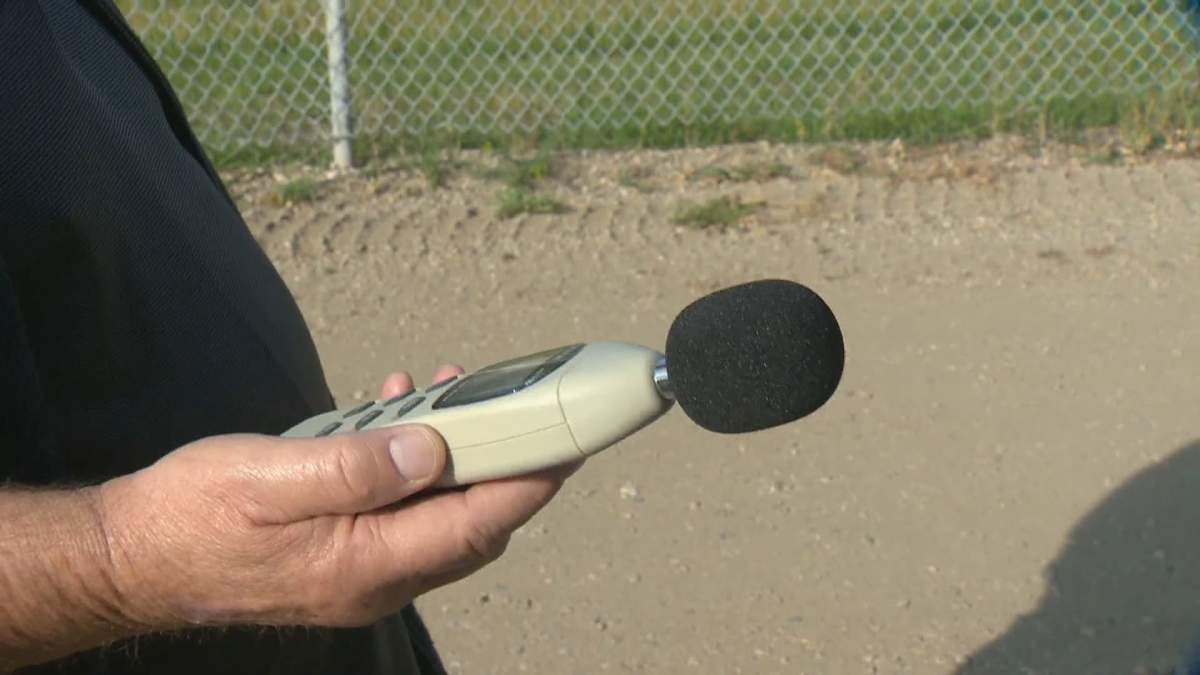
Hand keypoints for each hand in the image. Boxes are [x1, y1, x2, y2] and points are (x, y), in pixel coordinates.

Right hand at [96, 365, 579, 630]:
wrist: (130, 557)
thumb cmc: (191, 515)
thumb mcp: (271, 476)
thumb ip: (357, 467)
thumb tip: (433, 450)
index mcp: (365, 563)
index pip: (477, 523)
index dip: (530, 482)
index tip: (570, 444)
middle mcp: (375, 579)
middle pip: (471, 525)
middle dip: (502, 466)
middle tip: (517, 407)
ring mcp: (359, 574)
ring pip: (438, 518)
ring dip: (452, 458)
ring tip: (442, 392)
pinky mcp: (342, 558)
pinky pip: (401, 516)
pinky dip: (412, 469)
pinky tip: (391, 419)